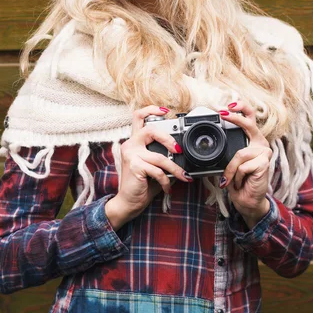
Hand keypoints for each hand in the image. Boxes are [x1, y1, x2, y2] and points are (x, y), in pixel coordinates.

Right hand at [105, 105, 187, 229]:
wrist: (129, 202)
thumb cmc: (142, 184)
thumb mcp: (153, 165)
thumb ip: (162, 155)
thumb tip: (181, 152)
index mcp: (135, 141)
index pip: (138, 117)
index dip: (151, 110)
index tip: (166, 111)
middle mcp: (130, 144)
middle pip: (150, 129)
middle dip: (168, 138)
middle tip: (178, 150)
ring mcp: (131, 155)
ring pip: (160, 156)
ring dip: (175, 169)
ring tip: (183, 176)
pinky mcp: (134, 166)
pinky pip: (158, 171)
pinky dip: (167, 181)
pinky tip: (168, 188)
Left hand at [218, 101, 271, 227]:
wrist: (246, 199)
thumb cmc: (237, 180)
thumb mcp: (228, 161)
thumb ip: (226, 149)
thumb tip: (211, 138)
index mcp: (252, 139)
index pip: (249, 118)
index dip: (240, 108)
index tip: (226, 106)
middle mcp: (260, 143)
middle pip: (249, 124)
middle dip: (235, 117)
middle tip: (223, 112)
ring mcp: (264, 152)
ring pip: (239, 154)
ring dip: (231, 170)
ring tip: (233, 179)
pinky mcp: (265, 163)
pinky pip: (242, 166)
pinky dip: (237, 176)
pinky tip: (242, 182)